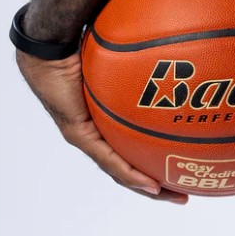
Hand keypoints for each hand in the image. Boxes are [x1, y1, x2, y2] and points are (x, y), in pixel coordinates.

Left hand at [15, 47, 188, 204]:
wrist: (51, 44)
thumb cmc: (85, 40)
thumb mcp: (127, 55)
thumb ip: (149, 55)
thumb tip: (180, 42)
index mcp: (106, 116)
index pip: (132, 145)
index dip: (155, 159)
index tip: (181, 165)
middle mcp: (96, 129)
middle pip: (129, 164)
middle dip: (157, 181)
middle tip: (183, 192)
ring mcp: (86, 134)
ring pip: (119, 170)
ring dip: (146, 186)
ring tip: (172, 196)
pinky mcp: (79, 134)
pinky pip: (108, 159)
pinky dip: (131, 174)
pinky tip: (151, 184)